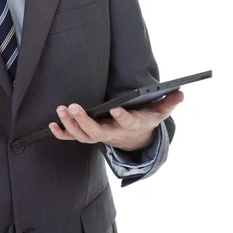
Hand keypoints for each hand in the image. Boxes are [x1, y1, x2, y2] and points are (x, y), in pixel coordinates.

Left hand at [49, 90, 183, 150]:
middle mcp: (113, 133)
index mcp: (131, 125)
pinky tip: (51, 126)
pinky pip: (73, 138)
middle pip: (96, 132)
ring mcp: (100, 136)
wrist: (136, 139)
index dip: (122, 117)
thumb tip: (180, 92)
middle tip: (73, 106)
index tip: (116, 108)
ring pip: (83, 136)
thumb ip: (168, 103)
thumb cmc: (145, 119)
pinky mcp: (90, 135)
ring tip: (61, 110)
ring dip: (70, 124)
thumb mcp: (159, 112)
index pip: (127, 122)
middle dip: (84, 121)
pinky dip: (62, 134)